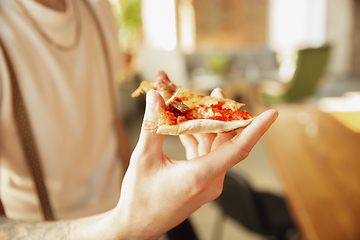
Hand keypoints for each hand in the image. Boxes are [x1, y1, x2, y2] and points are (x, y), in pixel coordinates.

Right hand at [114, 90, 277, 239]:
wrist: (136, 226)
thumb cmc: (140, 199)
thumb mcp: (144, 158)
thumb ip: (152, 125)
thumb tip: (155, 98)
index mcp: (200, 176)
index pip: (238, 149)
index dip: (257, 130)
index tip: (271, 114)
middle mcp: (209, 181)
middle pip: (225, 143)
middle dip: (222, 116)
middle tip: (217, 93)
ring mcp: (206, 184)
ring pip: (215, 149)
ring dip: (206, 127)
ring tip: (195, 106)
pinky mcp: (200, 184)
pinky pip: (205, 157)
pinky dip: (198, 141)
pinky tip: (185, 128)